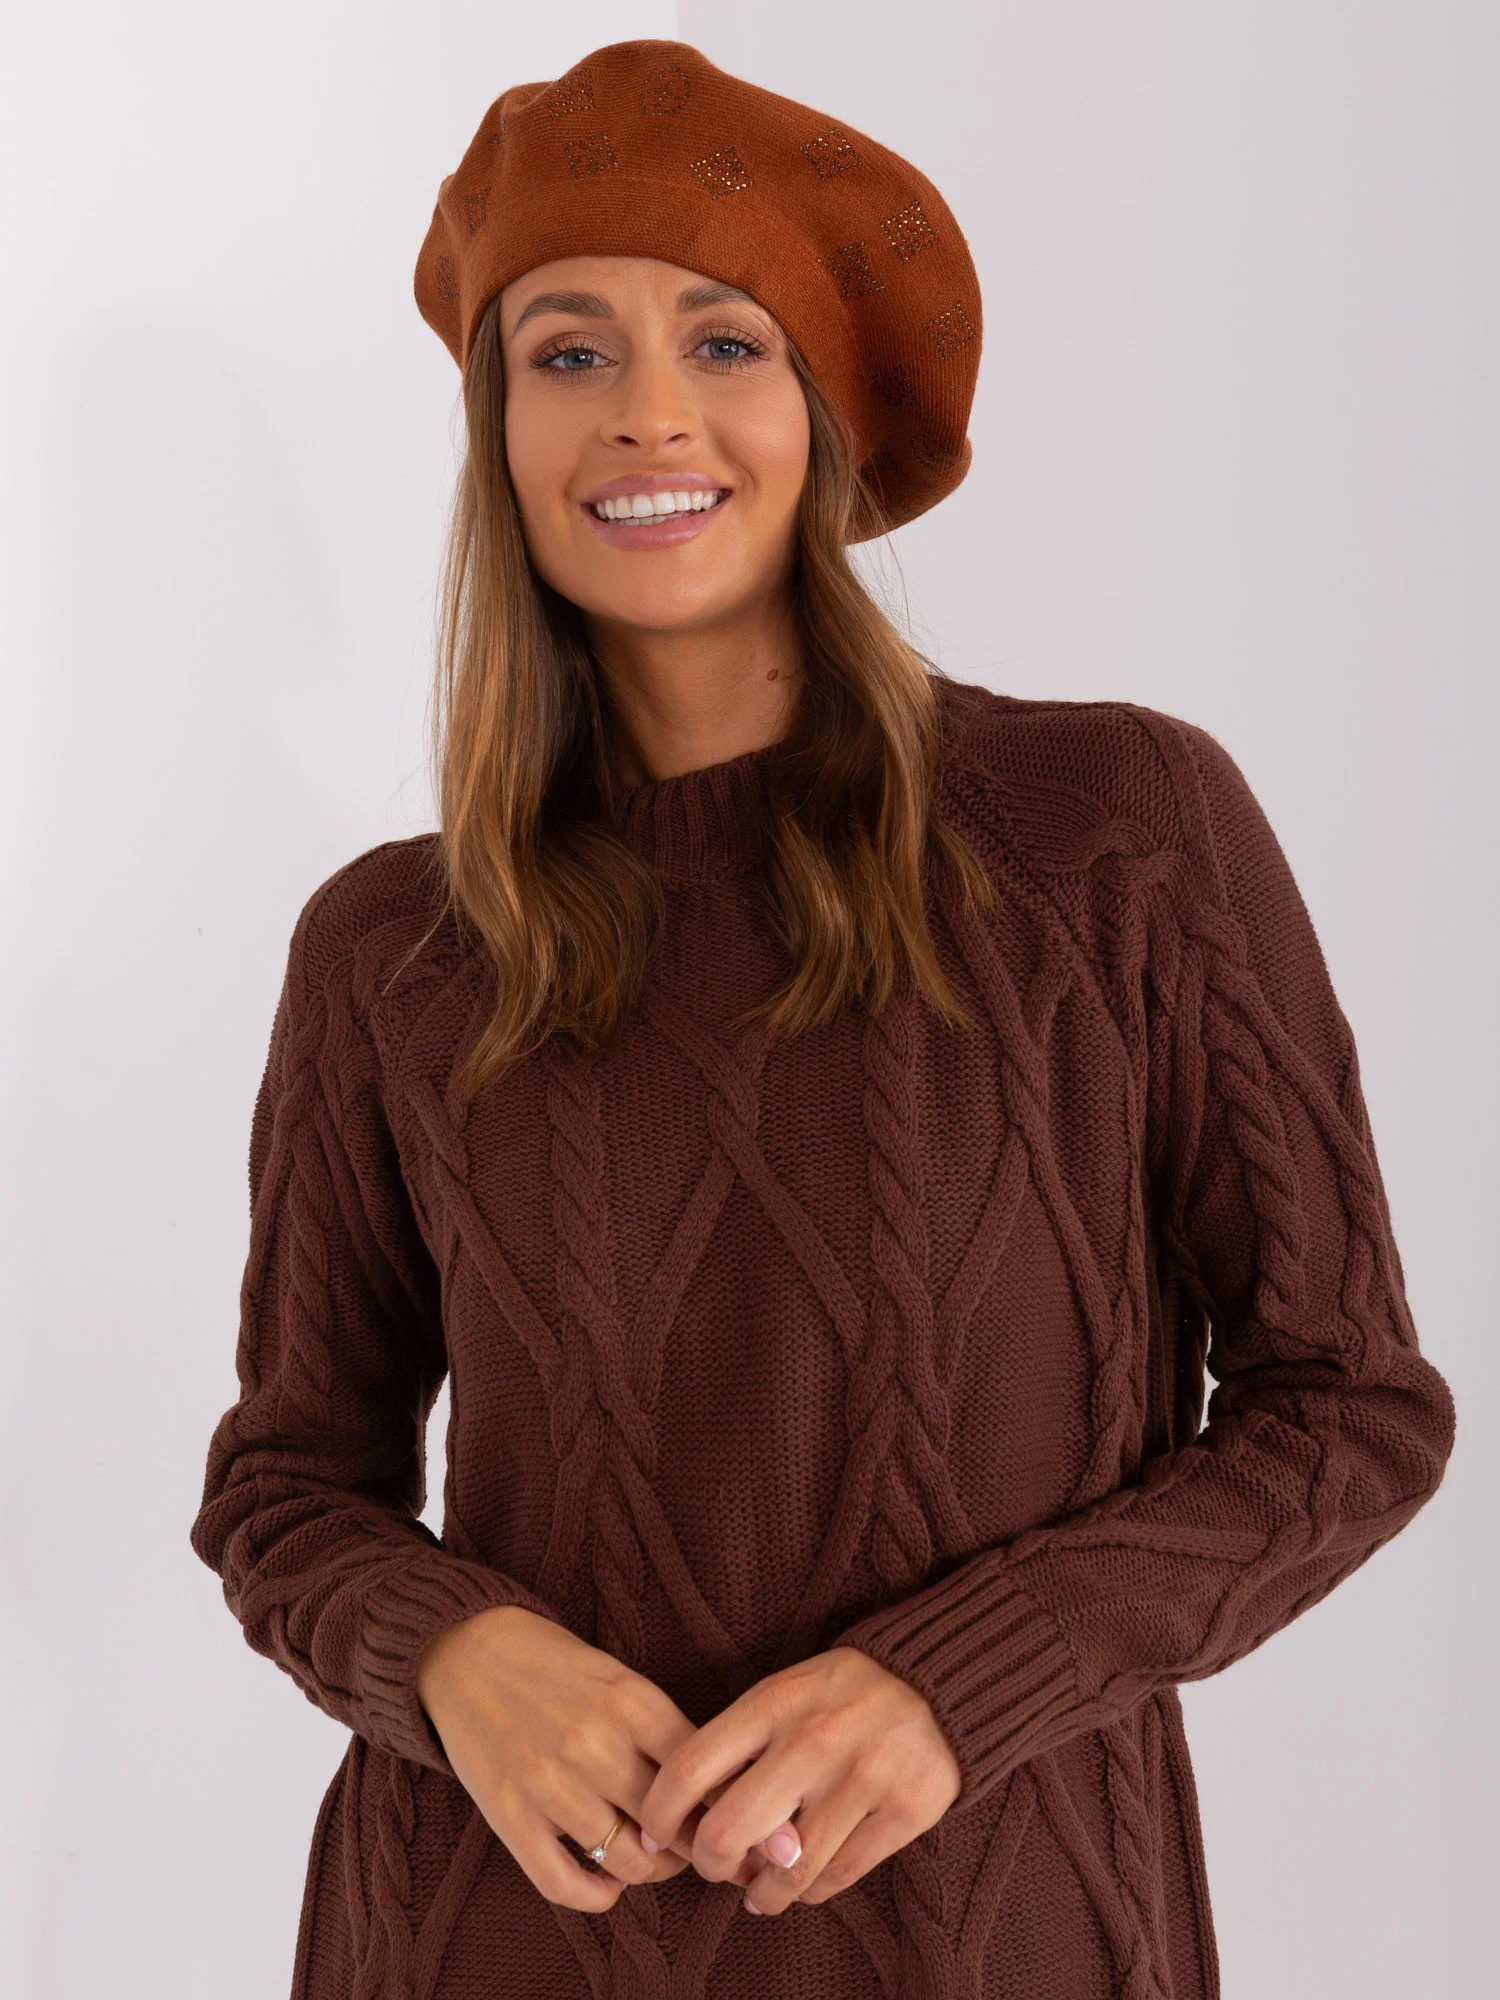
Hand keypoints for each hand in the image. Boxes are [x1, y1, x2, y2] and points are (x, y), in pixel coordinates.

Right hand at [414, 1605, 801, 1910]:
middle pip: (674, 1826)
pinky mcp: (510, 1816)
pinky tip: (608, 1885)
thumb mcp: (619, 1678)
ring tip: (656, 1862)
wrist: (468, 1651)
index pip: (703, 1776)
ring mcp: (549, 1784)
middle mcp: (594, 1743)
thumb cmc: (556, 1667)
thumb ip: (662, 1729)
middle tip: (705, 1851)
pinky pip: (564, 1884)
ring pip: (629, 1862)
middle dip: (698, 1848)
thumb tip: (721, 1787)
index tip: (737, 1822)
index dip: (727, 1808)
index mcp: (632, 1701)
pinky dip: (596, 1897)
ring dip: (652, 1873)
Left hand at [635, 1645, 962, 1914]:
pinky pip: (836, 1879)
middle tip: (716, 1866)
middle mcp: (814, 1740)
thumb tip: (692, 1821)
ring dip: (762, 1893)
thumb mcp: (784, 1693)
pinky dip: (809, 1892)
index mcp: (774, 1702)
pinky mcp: (905, 1812)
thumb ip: (740, 1747)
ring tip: (758, 1889)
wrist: (938, 1682)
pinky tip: (802, 1881)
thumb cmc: (842, 1694)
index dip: (658, 1814)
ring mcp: (863, 1778)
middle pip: (728, 1833)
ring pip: (785, 1872)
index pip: (690, 1767)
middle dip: (710, 1865)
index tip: (654, 1837)